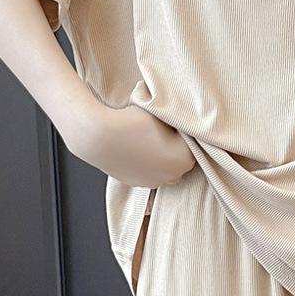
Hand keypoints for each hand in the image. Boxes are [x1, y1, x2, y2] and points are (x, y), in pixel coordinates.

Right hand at [63, 97, 196, 187]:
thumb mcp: (161, 111)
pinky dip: (149, 161)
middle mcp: (174, 175)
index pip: (196, 141)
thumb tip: (184, 114)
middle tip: (164, 126)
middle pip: (183, 156)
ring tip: (149, 137)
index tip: (175, 118)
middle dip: (177, 144)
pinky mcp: (138, 184)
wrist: (99, 137)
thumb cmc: (132, 122)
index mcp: (185, 158)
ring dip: (163, 155)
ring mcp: (155, 182)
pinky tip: (139, 147)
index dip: (185, 127)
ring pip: (167, 166)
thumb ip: (177, 115)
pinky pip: (151, 171)